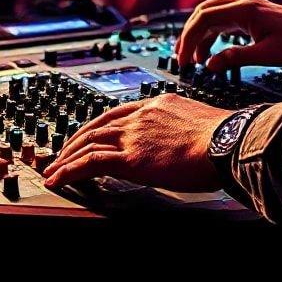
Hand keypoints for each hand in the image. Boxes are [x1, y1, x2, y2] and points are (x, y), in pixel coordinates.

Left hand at [43, 94, 226, 191]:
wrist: (228, 142)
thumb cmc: (225, 137)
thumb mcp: (199, 123)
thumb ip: (183, 127)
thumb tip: (186, 141)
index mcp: (160, 103)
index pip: (120, 112)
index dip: (100, 124)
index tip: (90, 133)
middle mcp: (143, 115)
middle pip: (98, 125)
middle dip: (76, 139)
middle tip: (62, 151)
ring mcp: (135, 135)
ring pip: (89, 142)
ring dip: (67, 156)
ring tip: (54, 169)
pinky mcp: (131, 158)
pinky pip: (90, 162)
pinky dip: (70, 170)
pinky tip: (59, 178)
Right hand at [176, 0, 281, 71]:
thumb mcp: (268, 55)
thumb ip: (237, 58)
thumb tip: (210, 66)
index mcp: (246, 10)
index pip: (205, 17)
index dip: (189, 38)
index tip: (183, 60)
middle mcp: (244, 5)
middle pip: (204, 12)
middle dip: (189, 33)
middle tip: (181, 57)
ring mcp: (248, 9)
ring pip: (213, 16)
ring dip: (200, 35)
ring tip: (195, 60)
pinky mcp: (253, 16)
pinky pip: (225, 22)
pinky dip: (214, 36)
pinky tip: (213, 54)